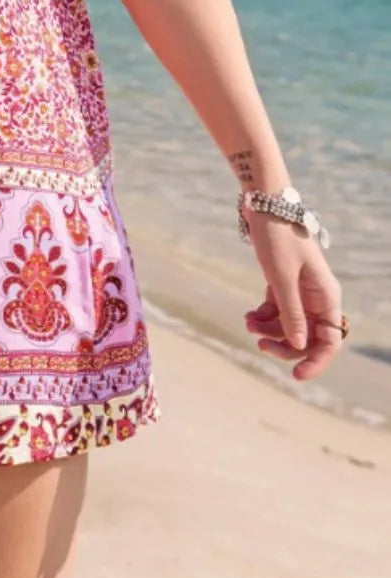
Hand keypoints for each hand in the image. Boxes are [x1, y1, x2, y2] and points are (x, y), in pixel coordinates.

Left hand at [242, 212, 345, 380]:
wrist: (264, 202)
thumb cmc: (276, 236)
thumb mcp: (281, 277)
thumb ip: (290, 312)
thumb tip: (300, 345)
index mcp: (326, 296)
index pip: (329, 341)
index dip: (315, 361)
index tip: (295, 375)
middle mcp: (317, 296)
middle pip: (307, 336)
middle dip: (284, 345)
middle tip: (259, 344)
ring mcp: (300, 289)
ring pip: (290, 324)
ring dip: (270, 329)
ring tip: (248, 323)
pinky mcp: (283, 281)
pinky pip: (277, 309)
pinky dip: (263, 316)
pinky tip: (248, 316)